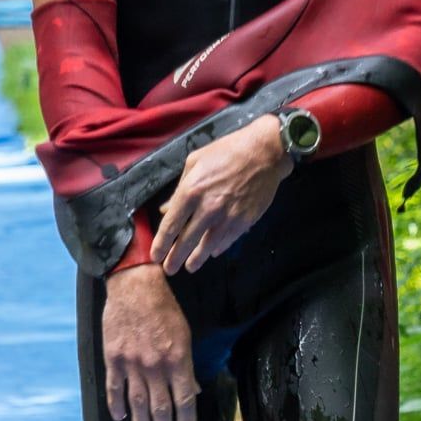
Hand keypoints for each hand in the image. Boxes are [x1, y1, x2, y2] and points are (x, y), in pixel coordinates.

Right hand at [101, 266, 198, 420]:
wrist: (135, 287)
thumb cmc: (164, 309)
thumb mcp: (184, 335)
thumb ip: (187, 366)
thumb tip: (193, 391)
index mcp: (177, 359)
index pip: (185, 399)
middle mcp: (155, 366)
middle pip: (160, 407)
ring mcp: (132, 363)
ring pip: (137, 403)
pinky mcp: (113, 358)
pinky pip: (114, 388)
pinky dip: (116, 405)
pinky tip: (119, 418)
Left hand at [153, 117, 289, 276]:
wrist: (264, 153)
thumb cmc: (227, 151)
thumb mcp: (195, 162)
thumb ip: (179, 188)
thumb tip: (166, 209)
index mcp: (190, 191)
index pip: (171, 225)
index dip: (161, 244)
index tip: (155, 255)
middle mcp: (207, 208)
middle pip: (186, 241)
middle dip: (175, 258)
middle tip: (169, 269)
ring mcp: (227, 217)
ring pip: (207, 245)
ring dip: (196, 259)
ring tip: (189, 267)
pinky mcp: (244, 221)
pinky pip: (227, 240)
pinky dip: (218, 248)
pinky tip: (212, 253)